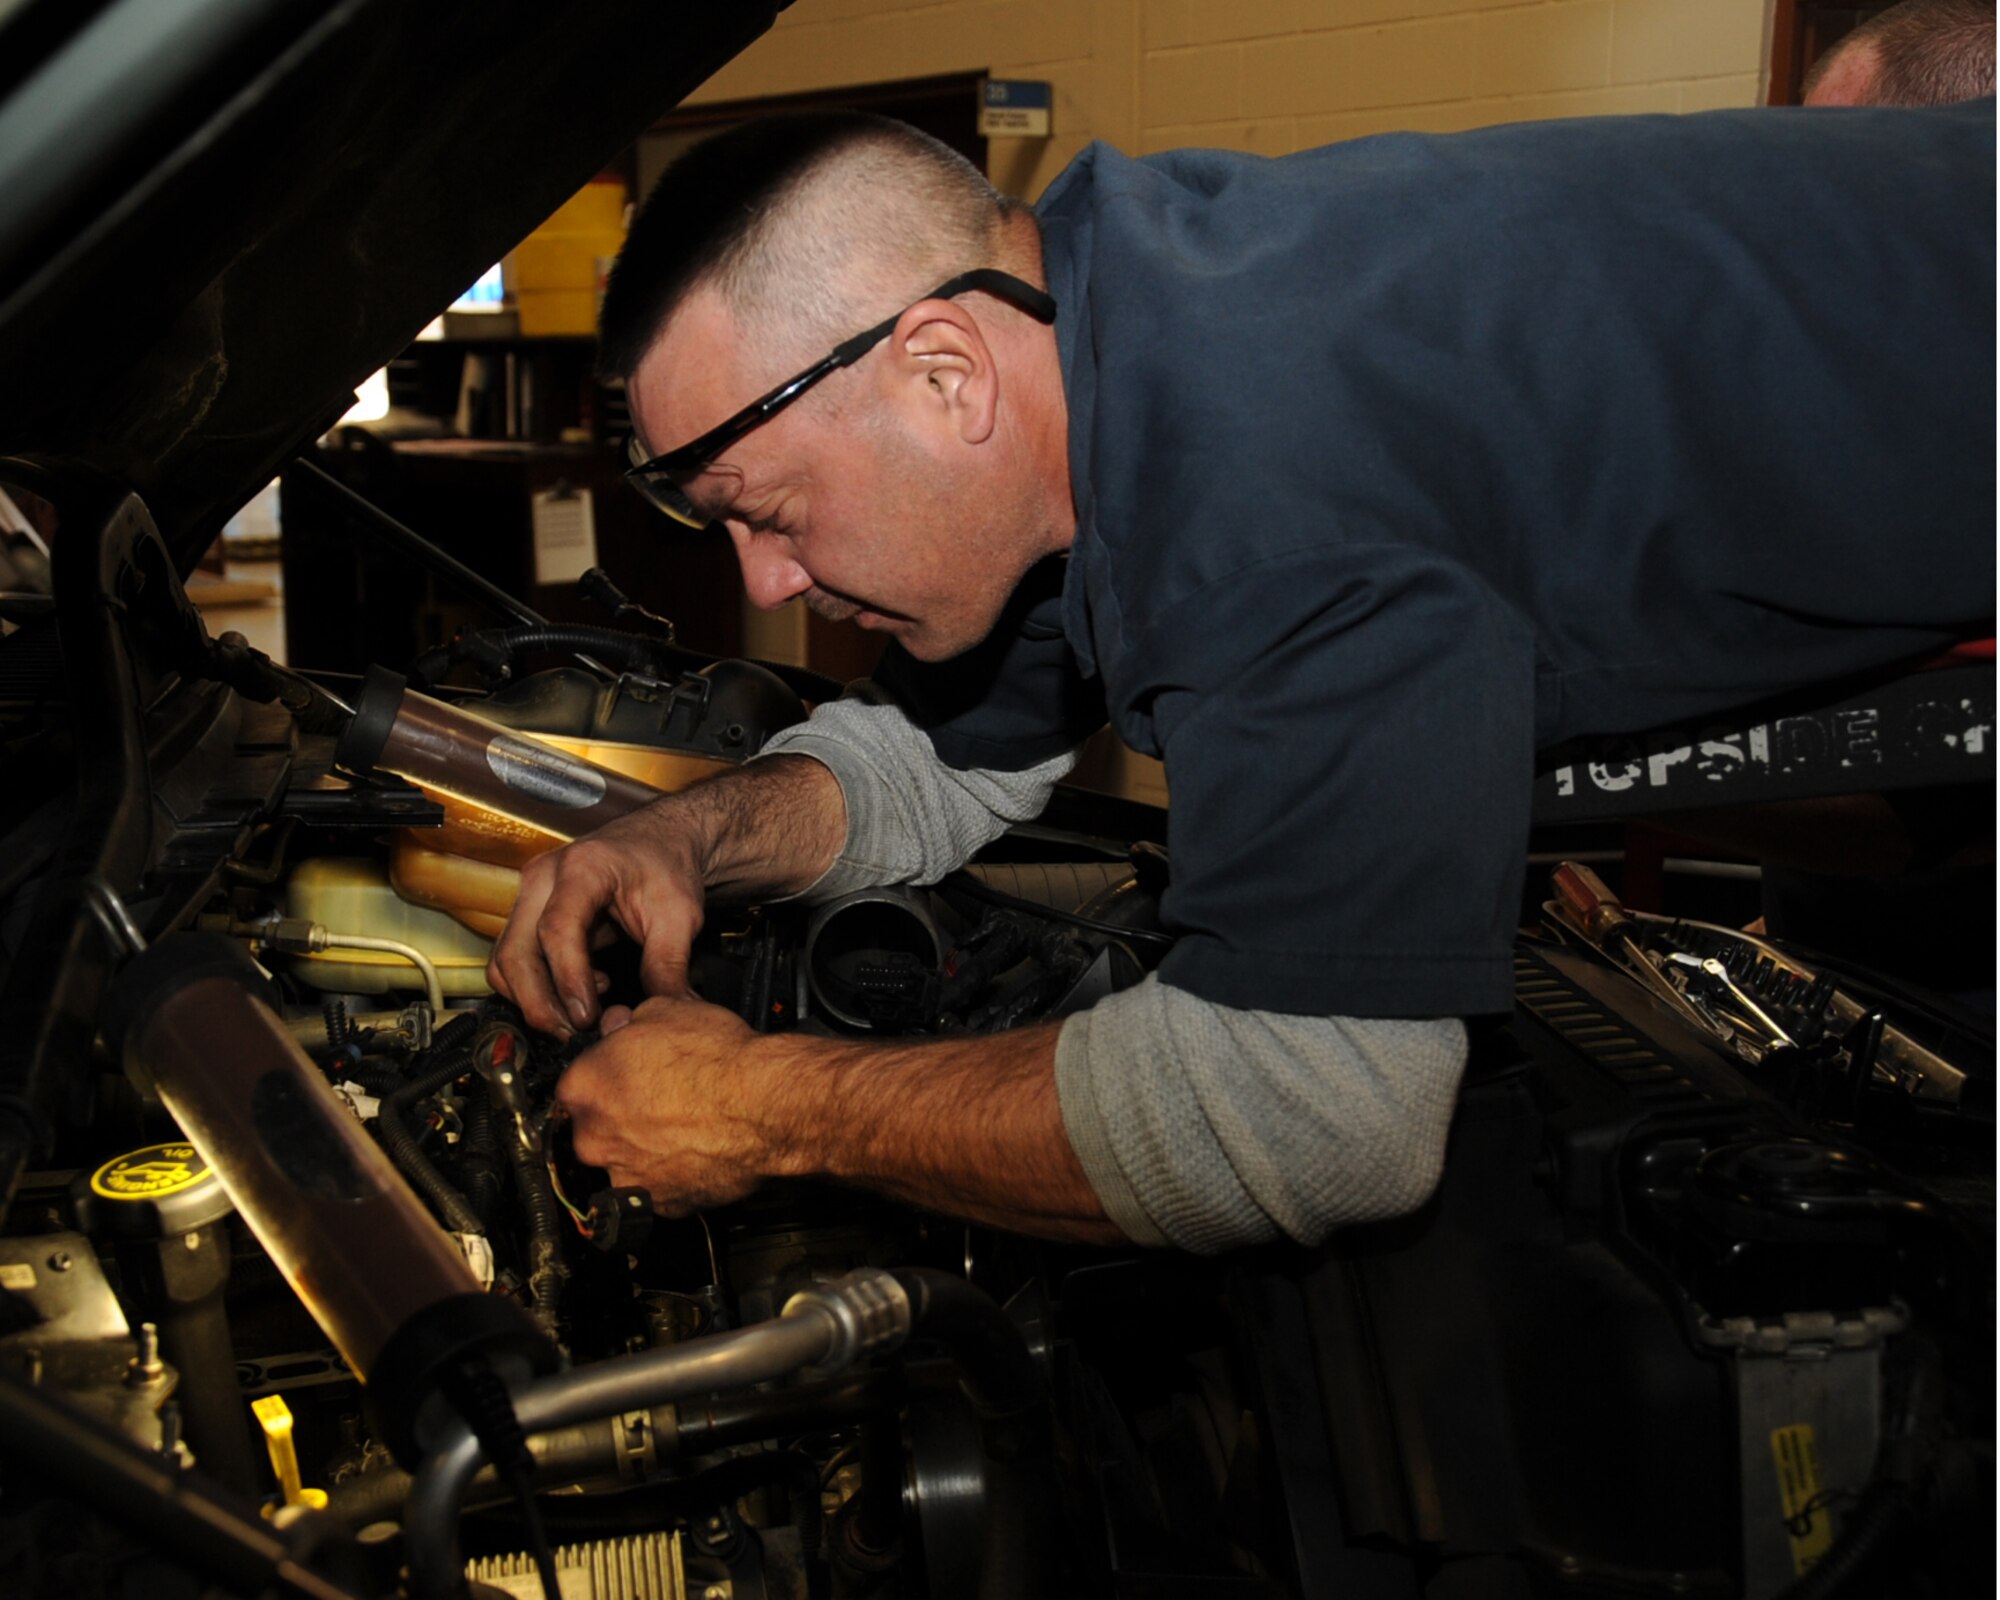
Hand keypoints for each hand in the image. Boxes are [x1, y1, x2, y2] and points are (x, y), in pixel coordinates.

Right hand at [487, 800, 705, 1034]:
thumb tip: (670, 1014)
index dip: (568, 979)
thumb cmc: (666, 867)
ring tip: (582, 1016)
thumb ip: (669, 966)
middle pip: (516, 951)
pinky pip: (514, 960)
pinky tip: (582, 991)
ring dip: (534, 999)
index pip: (557, 930)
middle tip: (577, 1033)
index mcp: (583, 868)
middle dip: (541, 1002)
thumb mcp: (679, 916)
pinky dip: (536, 986)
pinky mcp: (529, 914)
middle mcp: (544, 878)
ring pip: (506, 961)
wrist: (659, 843)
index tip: (587, 1016)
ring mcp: (530, 894)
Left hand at [555, 992, 781, 1213]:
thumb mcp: (667, 1011)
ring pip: (624, 1162)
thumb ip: (630, 1022)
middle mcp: (594, 1138)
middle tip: (657, 1099)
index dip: (606, 1073)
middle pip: (594, 1127)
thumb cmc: (719, 1062)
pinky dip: (673, 1175)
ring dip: (644, 1148)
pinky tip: (698, 1149)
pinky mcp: (662, 1205)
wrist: (765, 1105)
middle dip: (619, 1115)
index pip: (577, 1081)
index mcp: (584, 1087)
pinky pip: (659, 1189)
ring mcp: (625, 1176)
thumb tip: (623, 1024)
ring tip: (683, 1126)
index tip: (624, 1072)